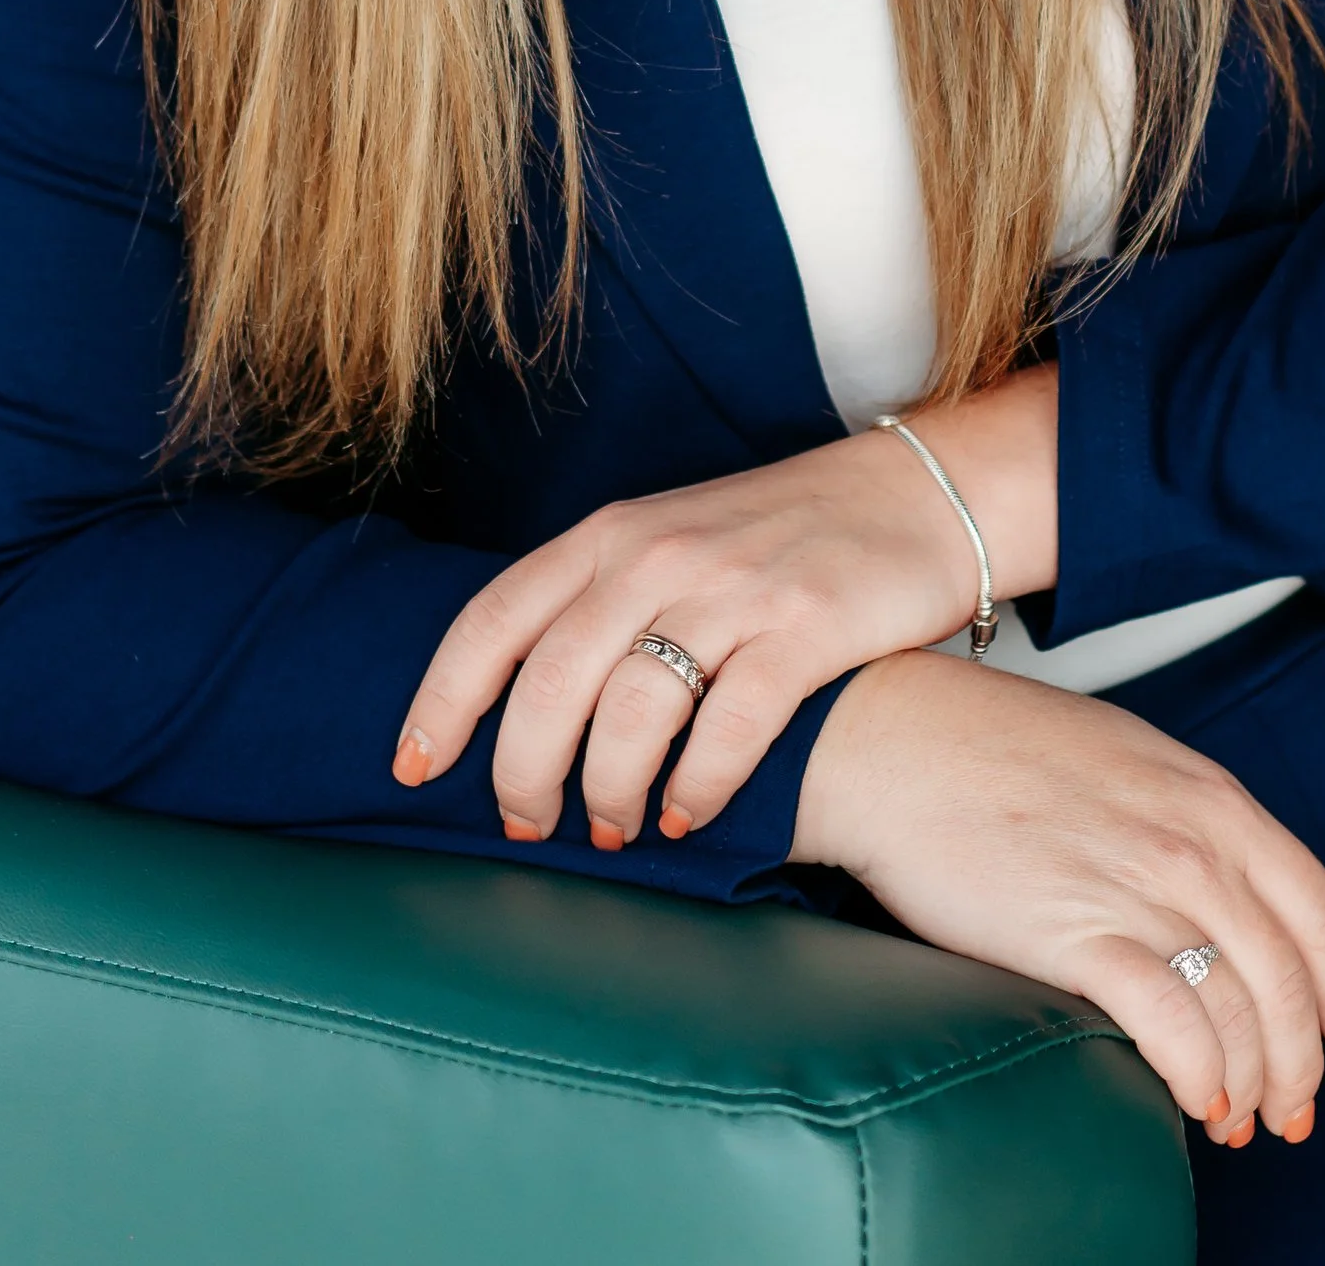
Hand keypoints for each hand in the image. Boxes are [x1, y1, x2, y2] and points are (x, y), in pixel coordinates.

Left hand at [391, 370, 1056, 851]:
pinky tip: (689, 818)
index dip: (442, 699)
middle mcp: (661, 553)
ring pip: (633, 708)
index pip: (494, 618)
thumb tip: (510, 707)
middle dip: (524, 772)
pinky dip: (698, 787)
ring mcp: (735, 588)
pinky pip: (731, 725)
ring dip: (611, 789)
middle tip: (530, 827)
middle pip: (553, 680)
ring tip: (616, 829)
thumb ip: (594, 602)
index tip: (411, 769)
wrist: (913, 496)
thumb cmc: (775, 538)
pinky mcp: (807, 626)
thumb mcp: (667, 543)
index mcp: (612, 534)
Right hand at [794, 652, 1324, 1150]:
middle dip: (1304, 1059)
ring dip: (1254, 1082)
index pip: (1319, 907)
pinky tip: (1199, 1103)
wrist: (894, 738)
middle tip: (1295, 1111)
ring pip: (1242, 1008)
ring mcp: (1138, 884)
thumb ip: (1181, 816)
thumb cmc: (991, 746)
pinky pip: (1173, 1023)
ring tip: (1240, 1121)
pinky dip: (1202, 1076)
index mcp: (1210, 794)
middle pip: (1290, 975)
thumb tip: (1216, 888)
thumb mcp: (1122, 756)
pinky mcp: (1077, 931)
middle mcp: (1192, 839)